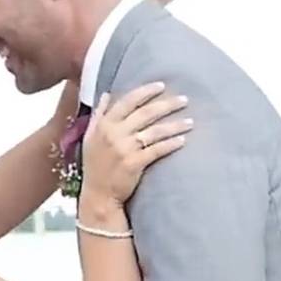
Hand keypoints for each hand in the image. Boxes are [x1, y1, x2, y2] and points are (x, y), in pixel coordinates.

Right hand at [82, 83, 191, 204]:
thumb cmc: (95, 165)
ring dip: (175, 125)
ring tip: (190, 121)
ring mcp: (124, 148)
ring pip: (155, 131)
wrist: (98, 195)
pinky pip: (157, 150)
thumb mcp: (90, 137)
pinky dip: (171, 144)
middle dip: (166, 105)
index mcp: (104, 125)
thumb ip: (99, 114)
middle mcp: (114, 133)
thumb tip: (106, 94)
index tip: (161, 86)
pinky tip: (183, 140)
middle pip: (145, 113)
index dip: (145, 92)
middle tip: (184, 99)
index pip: (127, 101)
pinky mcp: (134, 163)